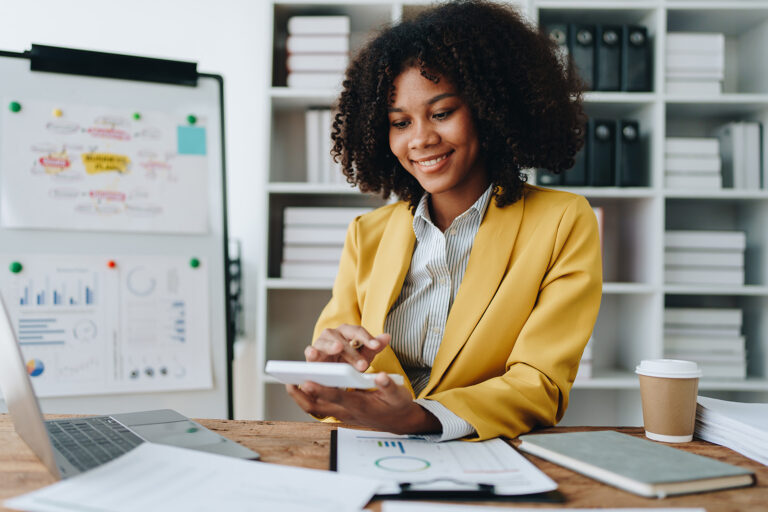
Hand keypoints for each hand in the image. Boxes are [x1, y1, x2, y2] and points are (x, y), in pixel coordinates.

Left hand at [286, 373, 441, 434]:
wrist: (398, 421)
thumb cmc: (396, 405)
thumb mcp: (398, 394)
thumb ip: (388, 385)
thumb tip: (380, 377)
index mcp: (361, 405)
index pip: (338, 397)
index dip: (322, 390)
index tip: (308, 382)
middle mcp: (348, 411)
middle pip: (319, 407)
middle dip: (302, 397)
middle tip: (289, 383)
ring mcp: (342, 413)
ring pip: (316, 409)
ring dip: (301, 398)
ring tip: (290, 384)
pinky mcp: (340, 411)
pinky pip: (319, 408)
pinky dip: (308, 398)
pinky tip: (301, 387)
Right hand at [305, 324, 389, 371]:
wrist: (333, 375)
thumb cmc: (348, 361)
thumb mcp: (364, 356)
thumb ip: (374, 347)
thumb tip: (387, 336)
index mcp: (347, 332)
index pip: (358, 332)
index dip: (367, 338)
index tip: (376, 346)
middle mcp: (334, 334)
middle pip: (343, 338)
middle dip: (353, 352)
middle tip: (363, 365)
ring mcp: (321, 343)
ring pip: (326, 341)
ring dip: (332, 345)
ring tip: (338, 348)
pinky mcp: (312, 355)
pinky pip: (310, 351)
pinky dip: (311, 351)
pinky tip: (313, 353)